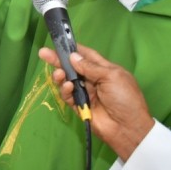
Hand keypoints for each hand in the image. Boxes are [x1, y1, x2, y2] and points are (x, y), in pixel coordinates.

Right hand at [38, 44, 154, 160]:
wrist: (127, 128)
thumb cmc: (125, 99)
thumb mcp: (112, 77)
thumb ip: (91, 67)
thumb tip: (73, 56)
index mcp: (104, 69)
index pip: (86, 55)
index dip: (74, 49)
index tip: (60, 42)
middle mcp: (93, 79)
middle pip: (72, 66)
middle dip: (58, 60)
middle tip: (43, 53)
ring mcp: (85, 92)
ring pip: (67, 80)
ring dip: (61, 75)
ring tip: (58, 74)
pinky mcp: (78, 105)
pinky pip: (67, 95)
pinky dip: (65, 90)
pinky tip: (67, 87)